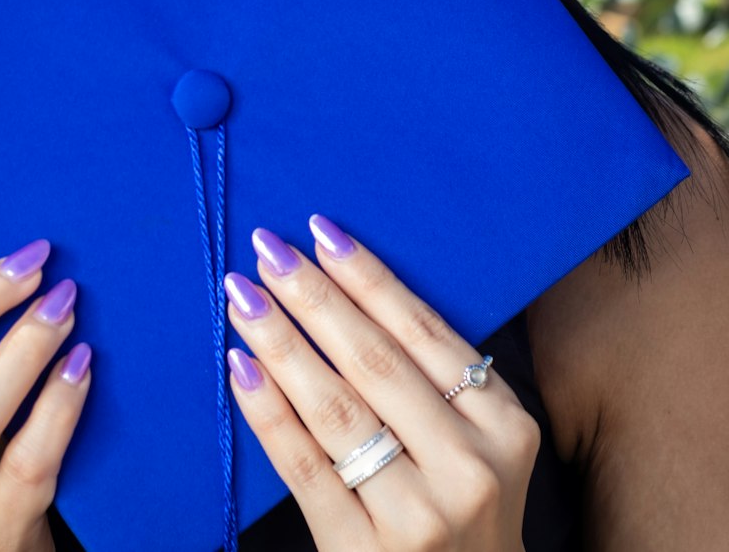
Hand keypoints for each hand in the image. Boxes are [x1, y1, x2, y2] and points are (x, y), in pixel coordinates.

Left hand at [224, 217, 539, 551]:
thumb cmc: (463, 514)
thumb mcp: (483, 446)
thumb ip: (439, 381)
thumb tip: (349, 285)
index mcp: (506, 426)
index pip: (423, 331)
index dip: (367, 276)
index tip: (320, 231)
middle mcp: (470, 467)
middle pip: (375, 361)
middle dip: (314, 296)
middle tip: (268, 248)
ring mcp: (418, 515)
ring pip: (335, 408)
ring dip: (281, 342)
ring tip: (243, 297)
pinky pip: (303, 466)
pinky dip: (267, 411)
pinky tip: (241, 367)